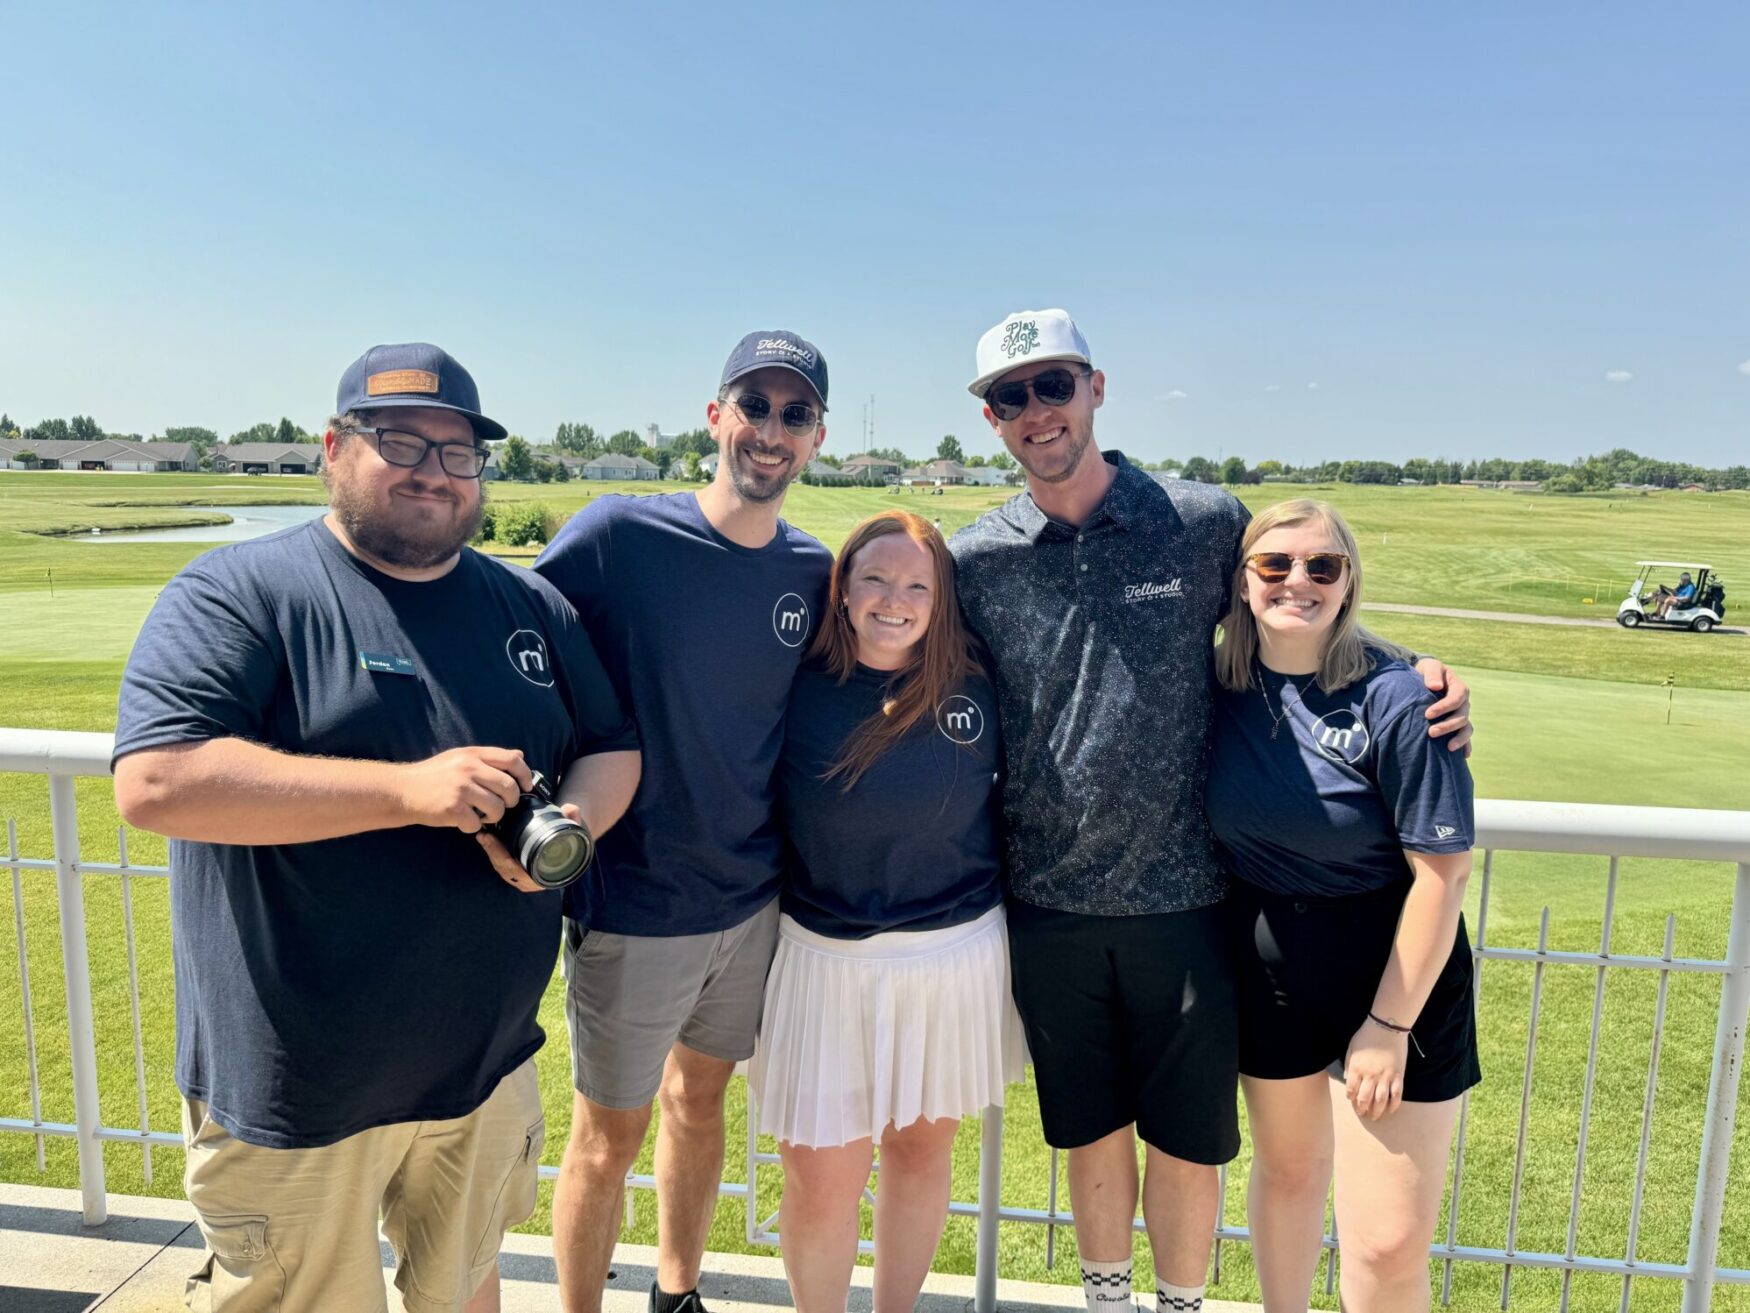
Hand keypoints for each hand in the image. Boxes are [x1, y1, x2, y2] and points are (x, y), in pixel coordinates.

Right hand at [394, 747, 531, 832]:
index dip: (525, 775)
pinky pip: (477, 824)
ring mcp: (461, 788)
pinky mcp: (452, 808)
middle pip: (509, 788)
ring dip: (492, 817)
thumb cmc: (432, 776)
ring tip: (480, 815)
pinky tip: (462, 821)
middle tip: (500, 807)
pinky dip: (472, 827)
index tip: (526, 787)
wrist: (401, 790)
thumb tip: (519, 754)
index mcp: (473, 754)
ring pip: (497, 808)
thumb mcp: (460, 757)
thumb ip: (489, 758)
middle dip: (510, 802)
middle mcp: (469, 768)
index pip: (512, 760)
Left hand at [477, 802, 584, 892]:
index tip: (493, 841)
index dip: (504, 858)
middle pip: (507, 871)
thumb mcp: (577, 828)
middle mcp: (534, 882)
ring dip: (491, 853)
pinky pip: (502, 867)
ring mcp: (525, 880)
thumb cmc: (574, 838)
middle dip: (493, 853)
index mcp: (547, 877)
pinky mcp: (519, 874)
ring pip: (502, 869)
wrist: (574, 843)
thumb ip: (575, 817)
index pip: (519, 872)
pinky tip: (487, 841)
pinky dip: (494, 854)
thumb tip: (571, 810)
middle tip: (484, 836)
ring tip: (483, 836)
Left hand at [1344, 1019, 1407, 1120]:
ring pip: (1380, 1101)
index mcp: (1356, 1068)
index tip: (1352, 1101)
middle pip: (1365, 1099)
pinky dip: (1394, 1105)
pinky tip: (1391, 1110)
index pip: (1351, 1090)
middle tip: (1363, 1114)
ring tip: (1374, 1116)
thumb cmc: (1366, 1036)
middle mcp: (1370, 1075)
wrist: (1387, 1027)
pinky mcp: (1398, 1076)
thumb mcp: (1351, 1049)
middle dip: (1362, 1109)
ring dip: (1377, 1111)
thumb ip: (1349, 1066)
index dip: (1351, 1099)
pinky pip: (1397, 1095)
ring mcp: (1385, 1077)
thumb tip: (1348, 1080)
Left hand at [1415, 658, 1472, 755]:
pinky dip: (1466, 746)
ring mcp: (1462, 714)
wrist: (1424, 678)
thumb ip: (1432, 674)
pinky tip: (1464, 756)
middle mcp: (1463, 703)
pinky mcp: (1457, 724)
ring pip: (1466, 728)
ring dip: (1459, 738)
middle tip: (1431, 733)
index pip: (1456, 698)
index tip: (1428, 714)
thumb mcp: (1429, 666)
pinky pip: (1466, 736)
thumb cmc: (1427, 671)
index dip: (1444, 707)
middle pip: (1461, 716)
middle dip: (1447, 726)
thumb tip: (1436, 686)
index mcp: (1459, 687)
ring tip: (1448, 748)